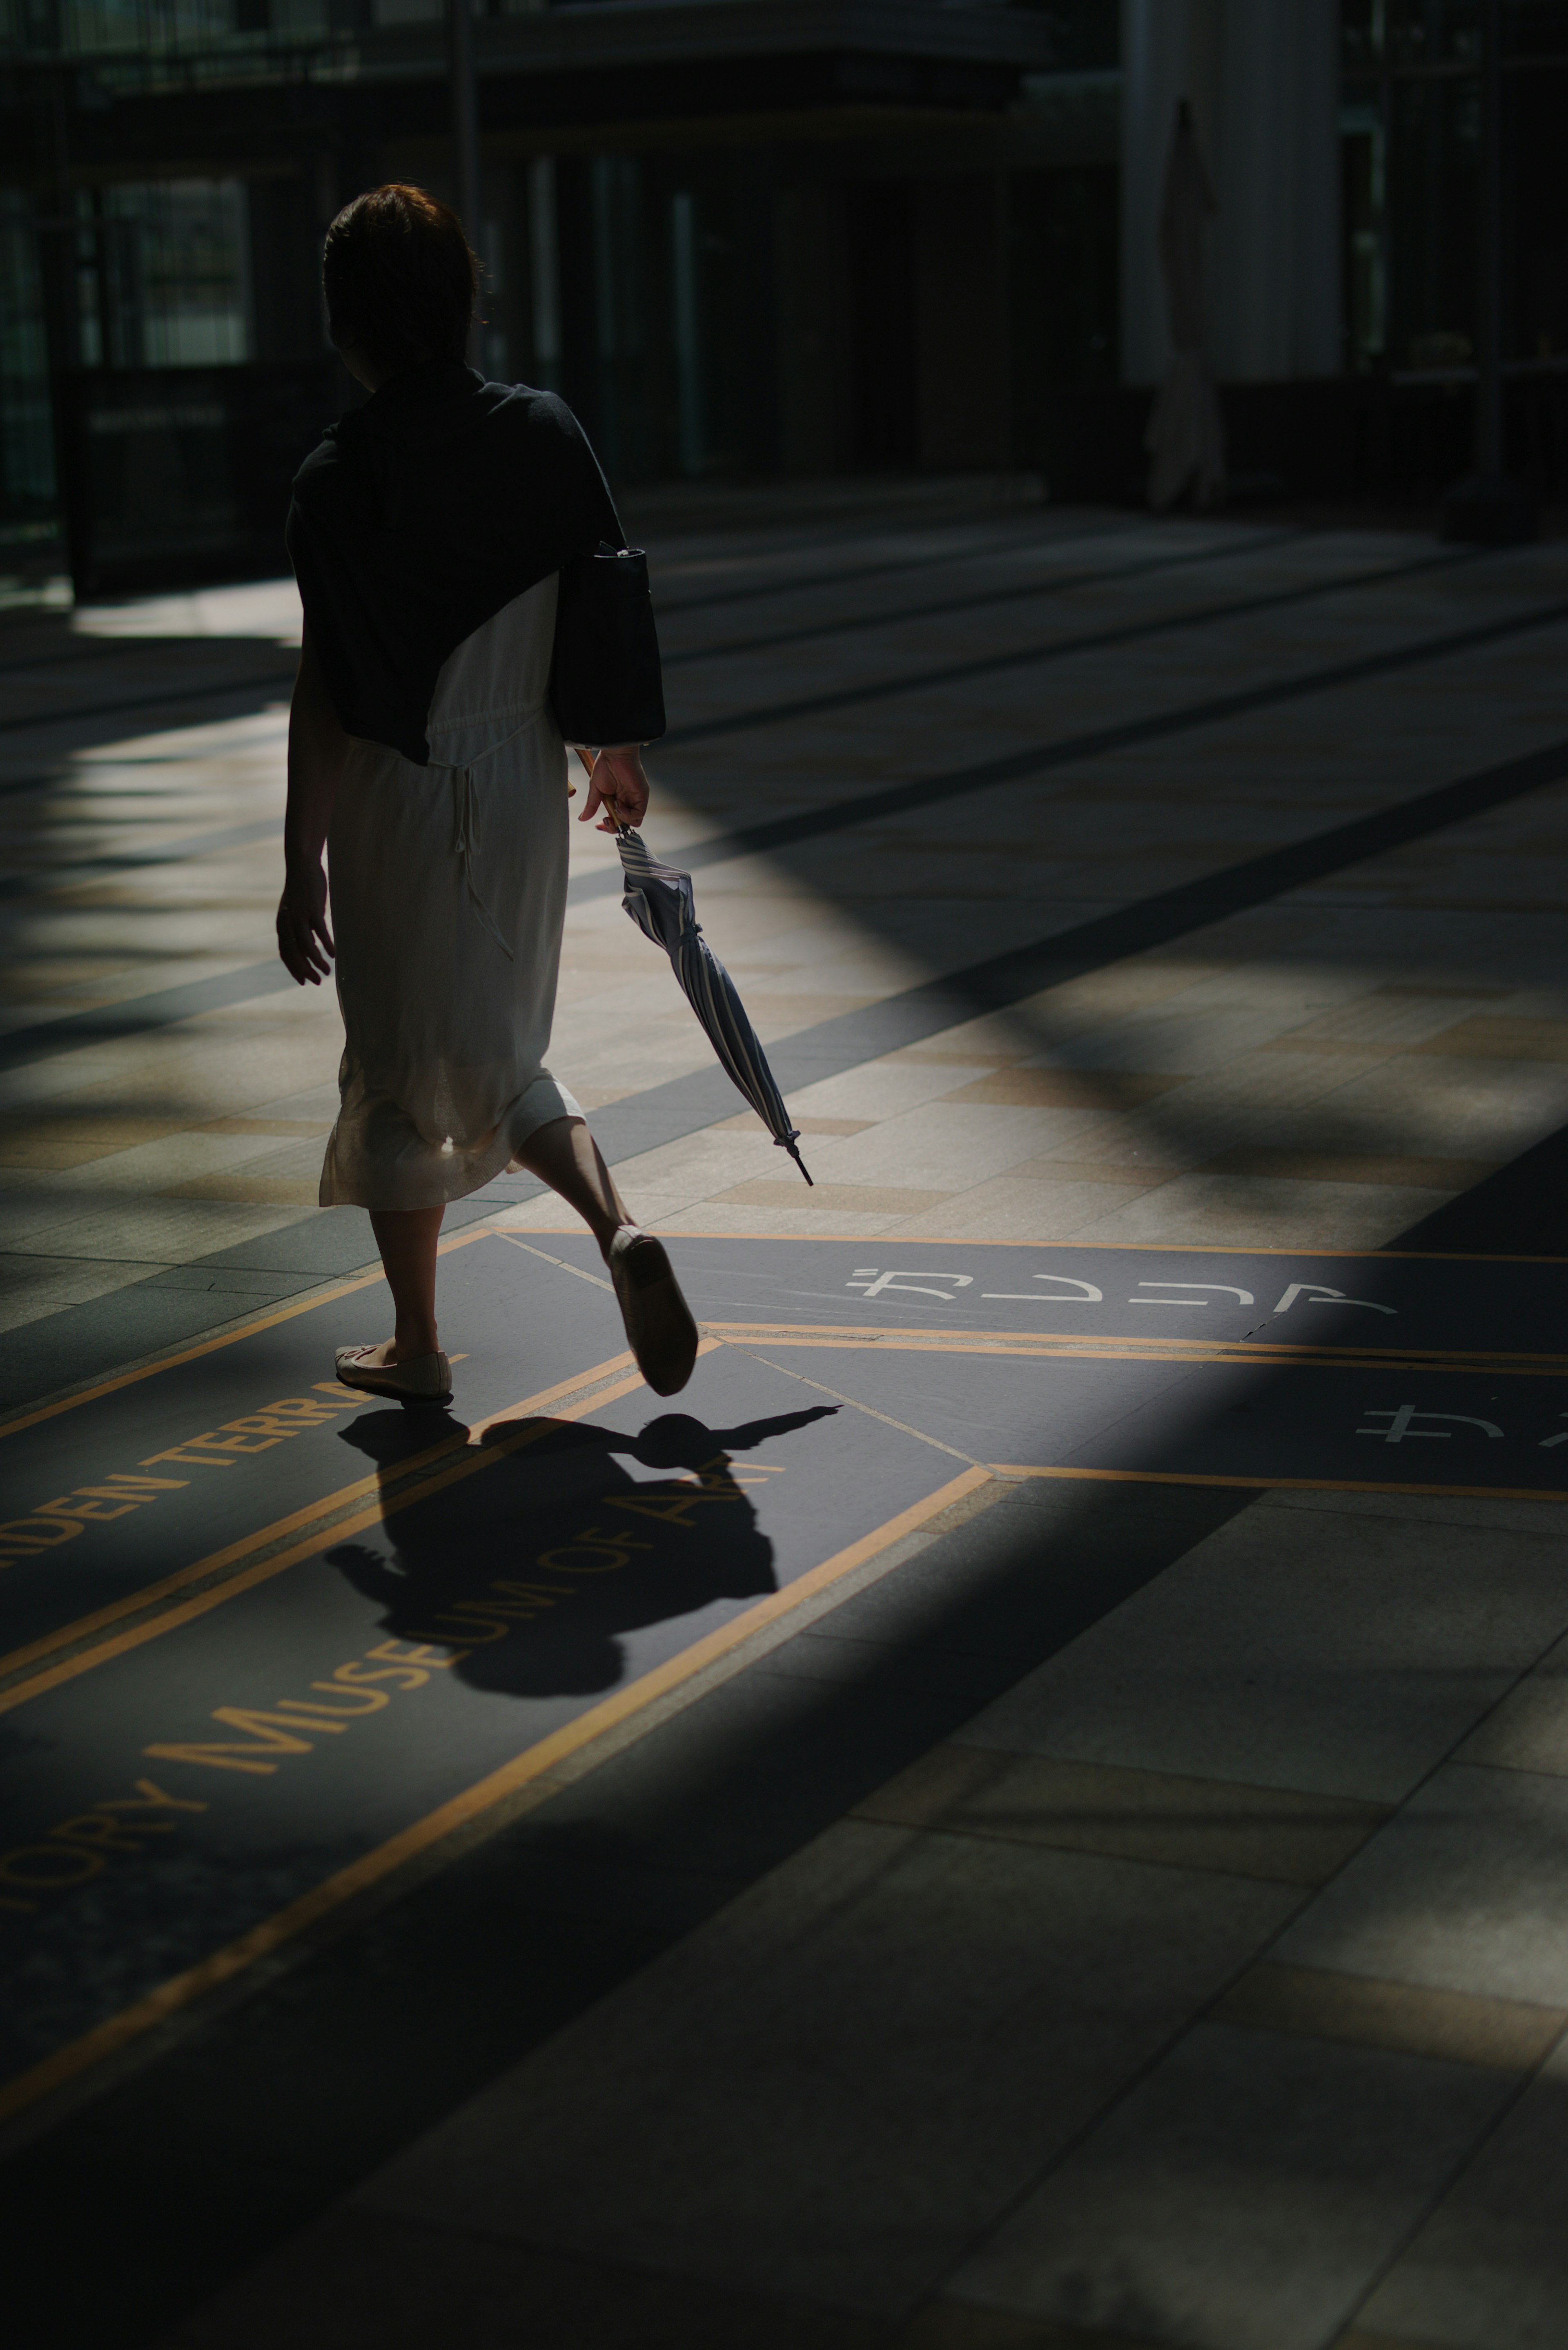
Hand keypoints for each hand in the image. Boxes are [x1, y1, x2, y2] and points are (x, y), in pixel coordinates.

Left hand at [276, 856, 334, 984]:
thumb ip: (300, 929)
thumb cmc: (300, 889)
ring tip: (328, 971)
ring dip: (317, 962)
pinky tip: (334, 954)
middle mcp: (287, 923)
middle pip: (295, 954)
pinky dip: (326, 945)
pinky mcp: (313, 910)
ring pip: (307, 947)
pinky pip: (320, 933)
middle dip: (305, 971)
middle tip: (317, 981)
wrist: (301, 865)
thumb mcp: (296, 911)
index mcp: (282, 924)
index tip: (303, 981)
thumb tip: (309, 948)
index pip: (285, 953)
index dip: (293, 969)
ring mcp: (299, 916)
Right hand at [579, 746, 649, 831]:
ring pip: (634, 822)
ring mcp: (635, 799)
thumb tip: (582, 819)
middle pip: (625, 824)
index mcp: (616, 800)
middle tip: (606, 820)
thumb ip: (591, 805)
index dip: (609, 826)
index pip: (616, 820)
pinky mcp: (642, 796)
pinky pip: (639, 814)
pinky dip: (628, 814)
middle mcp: (627, 801)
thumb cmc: (605, 766)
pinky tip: (619, 805)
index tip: (599, 824)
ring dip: (622, 820)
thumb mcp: (595, 789)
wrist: (614, 753)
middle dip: (614, 827)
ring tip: (614, 807)